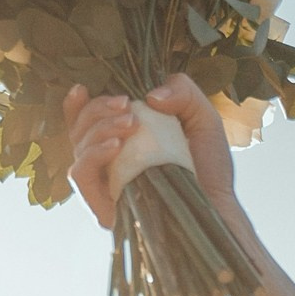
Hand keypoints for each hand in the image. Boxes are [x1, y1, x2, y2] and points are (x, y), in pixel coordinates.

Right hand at [61, 73, 238, 229]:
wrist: (217, 207)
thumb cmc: (208, 168)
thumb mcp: (202, 118)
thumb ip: (182, 91)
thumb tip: (150, 96)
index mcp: (121, 141)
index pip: (85, 121)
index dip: (77, 104)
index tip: (83, 88)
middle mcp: (107, 162)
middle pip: (80, 128)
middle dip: (98, 109)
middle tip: (126, 105)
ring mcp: (103, 184)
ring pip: (78, 148)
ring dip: (99, 127)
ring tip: (130, 124)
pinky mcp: (103, 206)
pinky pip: (80, 175)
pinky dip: (93, 154)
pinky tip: (116, 146)